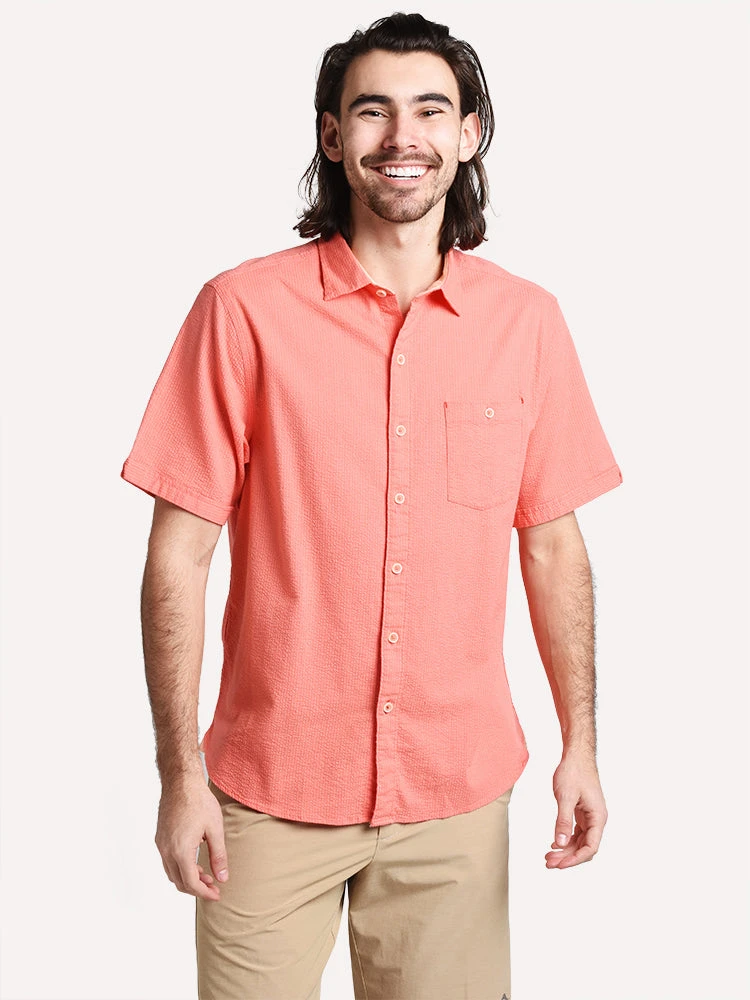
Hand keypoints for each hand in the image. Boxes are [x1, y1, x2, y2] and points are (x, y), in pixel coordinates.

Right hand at [155, 776, 228, 900]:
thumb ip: (219, 856)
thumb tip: (223, 878)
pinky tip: (194, 861)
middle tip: (214, 886)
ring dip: (187, 879)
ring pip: (171, 873)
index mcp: (181, 850)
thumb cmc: (199, 802)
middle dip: (196, 888)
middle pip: (179, 882)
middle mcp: (167, 850)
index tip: (216, 894)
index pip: (190, 882)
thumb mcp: (215, 829)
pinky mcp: (160, 838)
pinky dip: (180, 868)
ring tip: (206, 875)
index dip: (204, 892)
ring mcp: (161, 844)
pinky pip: (167, 861)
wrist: (181, 782)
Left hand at [545, 753, 607, 868]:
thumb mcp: (565, 796)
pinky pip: (576, 832)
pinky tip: (554, 844)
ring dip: (565, 849)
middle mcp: (597, 819)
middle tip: (548, 863)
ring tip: (548, 856)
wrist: (576, 755)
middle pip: (584, 847)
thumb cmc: (574, 772)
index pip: (590, 847)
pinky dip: (565, 839)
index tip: (559, 865)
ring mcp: (590, 816)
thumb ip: (563, 820)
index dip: (575, 859)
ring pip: (579, 841)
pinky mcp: (582, 812)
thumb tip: (559, 843)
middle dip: (567, 857)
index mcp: (598, 817)